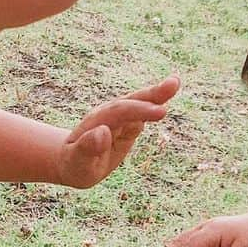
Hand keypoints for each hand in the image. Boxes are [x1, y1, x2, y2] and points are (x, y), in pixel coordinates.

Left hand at [57, 76, 178, 189]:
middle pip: (131, 101)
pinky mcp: (128, 124)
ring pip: (139, 104)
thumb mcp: (78, 162)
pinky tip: (169, 92)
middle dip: (152, 94)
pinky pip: (143, 113)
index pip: (120, 112)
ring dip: (157, 94)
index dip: (140, 111)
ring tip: (175, 82)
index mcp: (97, 121)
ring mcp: (119, 118)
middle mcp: (109, 115)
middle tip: (174, 83)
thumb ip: (87, 148)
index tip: (161, 112)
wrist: (72, 162)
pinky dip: (156, 104)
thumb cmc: (75, 164)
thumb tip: (103, 132)